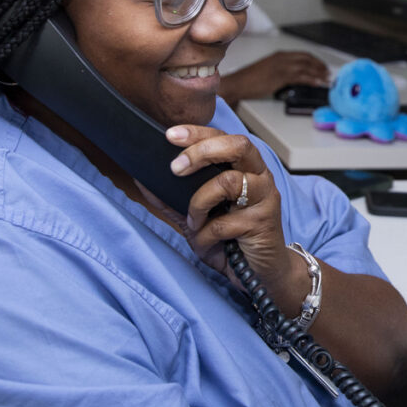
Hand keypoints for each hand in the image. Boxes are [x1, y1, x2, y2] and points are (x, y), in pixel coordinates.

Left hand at [162, 124, 304, 306]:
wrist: (259, 274)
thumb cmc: (230, 239)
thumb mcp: (195, 217)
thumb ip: (171, 199)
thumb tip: (141, 180)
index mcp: (244, 168)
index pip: (224, 137)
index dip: (198, 133)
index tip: (170, 135)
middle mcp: (259, 176)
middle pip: (237, 145)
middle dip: (202, 151)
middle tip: (176, 168)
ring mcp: (265, 198)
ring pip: (227, 182)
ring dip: (199, 203)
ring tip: (193, 221)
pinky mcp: (264, 222)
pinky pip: (224, 222)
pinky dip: (205, 236)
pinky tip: (205, 243)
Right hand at [220, 51, 329, 103]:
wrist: (237, 84)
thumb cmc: (249, 80)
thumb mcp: (268, 71)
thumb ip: (281, 71)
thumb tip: (294, 77)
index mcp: (279, 55)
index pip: (302, 55)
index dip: (315, 60)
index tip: (322, 66)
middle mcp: (282, 58)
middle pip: (307, 59)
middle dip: (320, 66)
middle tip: (328, 73)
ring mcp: (281, 67)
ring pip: (306, 68)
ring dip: (319, 73)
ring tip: (326, 79)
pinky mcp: (280, 76)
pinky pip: (300, 77)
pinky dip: (311, 79)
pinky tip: (317, 83)